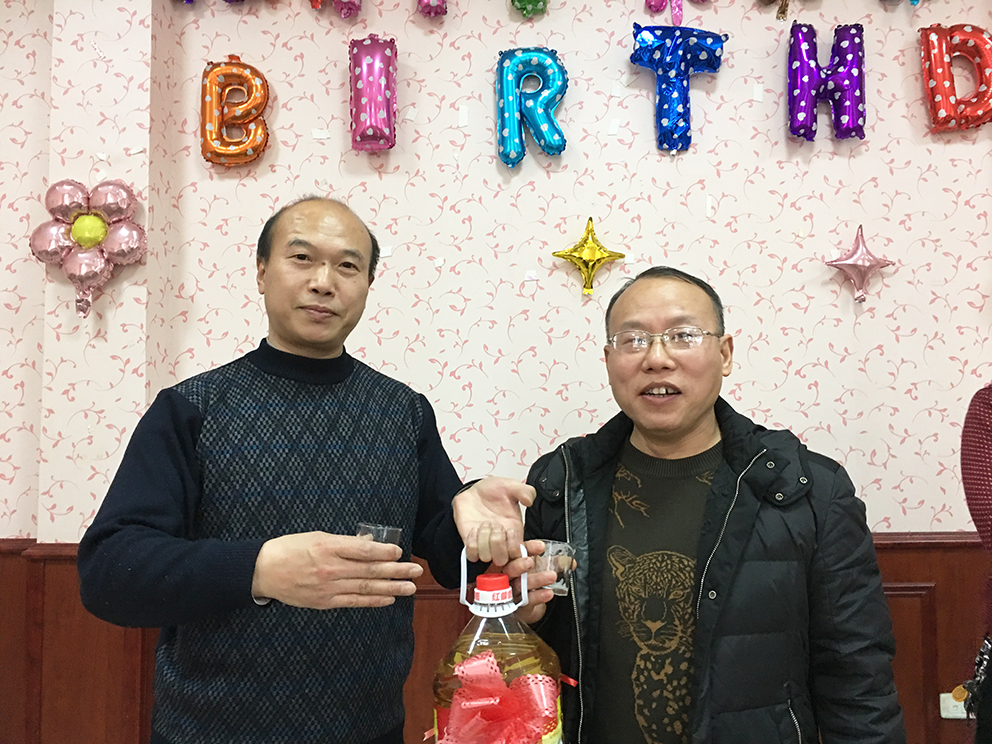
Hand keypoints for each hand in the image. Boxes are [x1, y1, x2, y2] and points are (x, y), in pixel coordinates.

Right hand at [251, 531, 423, 608]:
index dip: (384, 551)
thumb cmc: (290, 548)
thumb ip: (345, 541)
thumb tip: (371, 542)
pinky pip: (353, 602)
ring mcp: (328, 587)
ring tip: (410, 588)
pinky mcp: (325, 602)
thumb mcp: (317, 536)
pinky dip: (372, 601)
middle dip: (396, 571)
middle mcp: (331, 568)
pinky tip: (388, 599)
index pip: (363, 550)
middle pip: (370, 570)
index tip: (400, 552)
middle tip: (416, 571)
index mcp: (328, 547)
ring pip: (366, 588)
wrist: (264, 571)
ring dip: (391, 588)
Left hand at [452, 476, 535, 564]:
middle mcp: (501, 541)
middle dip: (498, 543)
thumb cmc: (493, 491)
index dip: (515, 546)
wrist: (474, 491)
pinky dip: (472, 542)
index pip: (519, 552)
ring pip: (486, 556)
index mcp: (515, 531)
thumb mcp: (511, 486)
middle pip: (502, 559)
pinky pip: (472, 554)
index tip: (510, 529)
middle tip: (496, 525)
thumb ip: (524, 491)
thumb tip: (529, 501)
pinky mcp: (471, 543)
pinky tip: (474, 528)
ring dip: (484, 539)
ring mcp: (485, 544)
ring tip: (484, 524)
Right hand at [500, 539, 555, 624]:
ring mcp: (508, 591)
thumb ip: (554, 564)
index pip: (515, 552)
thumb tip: (571, 561)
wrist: (525, 606)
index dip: (527, 548)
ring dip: (535, 580)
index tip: (540, 547)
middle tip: (530, 562)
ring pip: (519, 585)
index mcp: (510, 561)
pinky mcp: (515, 606)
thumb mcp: (540, 569)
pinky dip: (538, 596)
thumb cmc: (529, 581)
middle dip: (520, 565)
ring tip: (551, 576)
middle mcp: (506, 576)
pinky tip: (548, 593)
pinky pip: (525, 601)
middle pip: (510, 568)